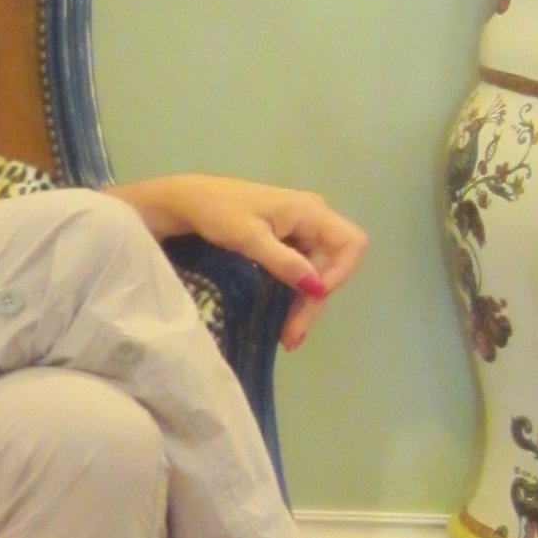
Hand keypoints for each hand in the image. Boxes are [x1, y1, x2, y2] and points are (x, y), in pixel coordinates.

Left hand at [127, 174, 367, 350]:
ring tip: (288, 336)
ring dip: (304, 304)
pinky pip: (300, 270)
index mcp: (309, 210)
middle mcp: (312, 218)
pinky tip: (284, 318)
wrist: (187, 201)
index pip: (350, 243)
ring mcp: (300, 231)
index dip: (340, 273)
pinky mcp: (286, 242)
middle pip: (332, 264)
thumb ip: (283, 262)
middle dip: (315, 301)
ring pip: (316, 272)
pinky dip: (293, 294)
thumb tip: (316, 288)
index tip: (313, 297)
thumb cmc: (216, 211)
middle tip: (293, 335)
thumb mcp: (248, 238)